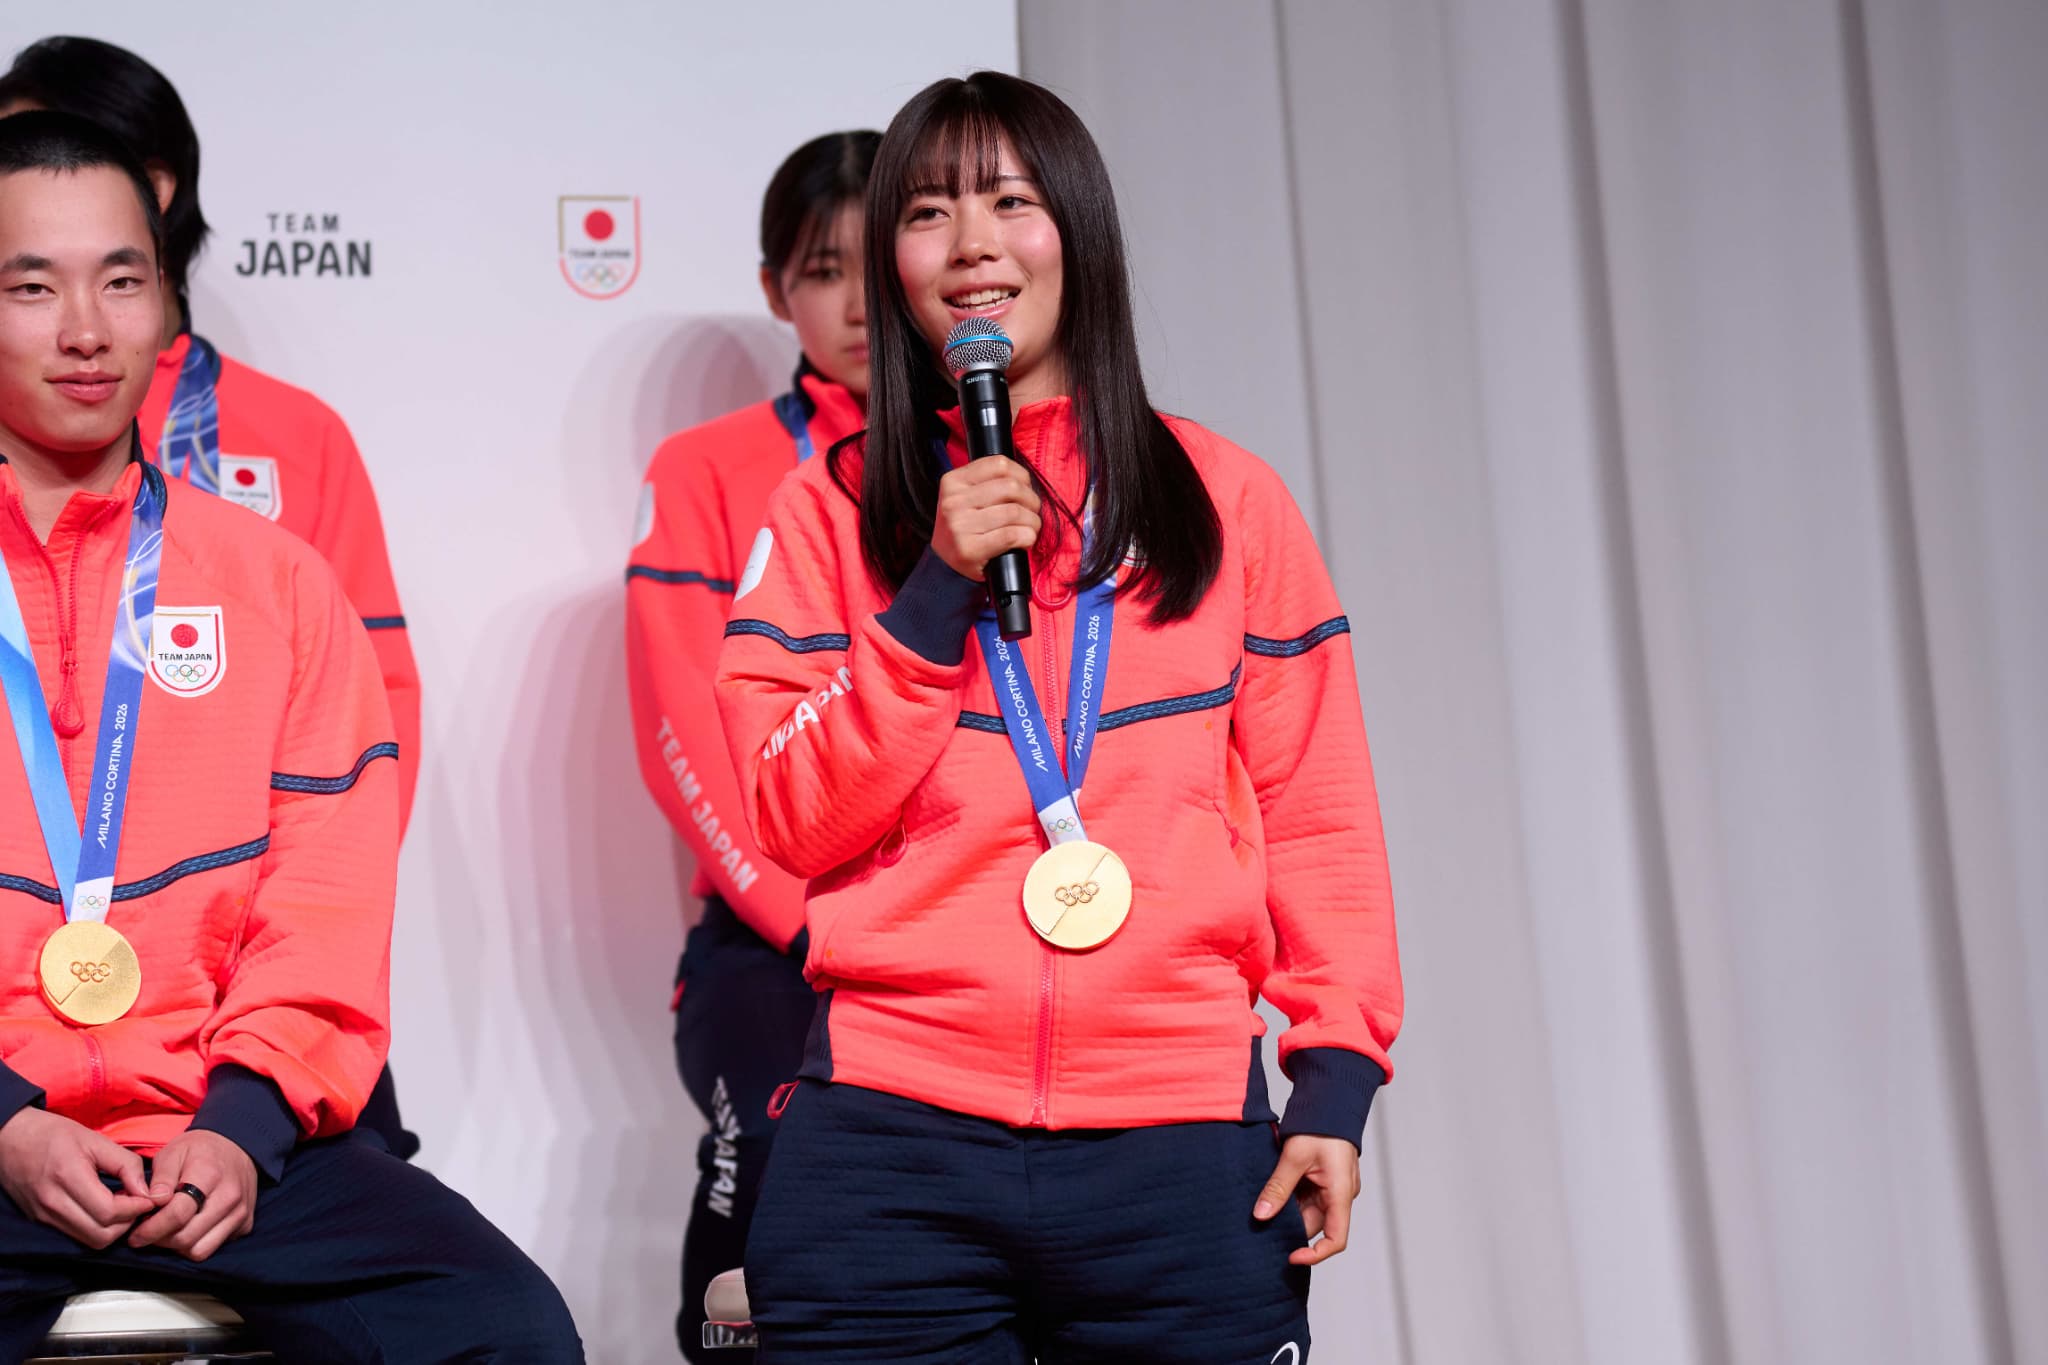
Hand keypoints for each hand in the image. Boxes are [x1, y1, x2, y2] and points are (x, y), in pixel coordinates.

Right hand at [0, 1105, 154, 1247]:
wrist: (9, 1138)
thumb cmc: (54, 1134)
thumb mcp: (95, 1140)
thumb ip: (125, 1164)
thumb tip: (147, 1191)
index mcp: (68, 1177)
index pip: (109, 1212)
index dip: (136, 1209)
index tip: (149, 1198)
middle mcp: (53, 1203)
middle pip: (101, 1235)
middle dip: (127, 1223)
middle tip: (137, 1202)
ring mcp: (44, 1216)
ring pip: (89, 1241)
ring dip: (112, 1229)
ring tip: (121, 1204)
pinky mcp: (40, 1221)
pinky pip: (76, 1235)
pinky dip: (96, 1227)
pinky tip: (103, 1207)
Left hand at [128, 1129, 256, 1260]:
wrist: (238, 1147)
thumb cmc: (200, 1150)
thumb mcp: (173, 1152)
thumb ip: (160, 1179)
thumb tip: (152, 1203)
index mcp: (209, 1175)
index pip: (177, 1215)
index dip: (151, 1230)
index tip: (135, 1235)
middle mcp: (230, 1197)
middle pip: (186, 1238)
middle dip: (160, 1240)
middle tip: (147, 1232)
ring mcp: (240, 1213)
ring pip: (200, 1251)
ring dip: (177, 1247)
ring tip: (167, 1231)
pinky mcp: (246, 1224)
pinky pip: (213, 1247)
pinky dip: (195, 1244)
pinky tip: (187, 1228)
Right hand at [932, 458, 1040, 578]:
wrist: (945, 565)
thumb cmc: (965, 527)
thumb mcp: (966, 496)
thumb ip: (989, 481)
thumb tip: (1024, 478)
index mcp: (952, 481)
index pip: (999, 464)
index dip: (1021, 475)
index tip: (1025, 488)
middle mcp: (953, 502)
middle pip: (1011, 487)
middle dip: (1031, 500)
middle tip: (1032, 511)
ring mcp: (959, 526)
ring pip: (1014, 512)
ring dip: (1032, 522)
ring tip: (1029, 528)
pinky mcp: (969, 550)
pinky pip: (1011, 535)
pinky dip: (1027, 537)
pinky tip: (1024, 540)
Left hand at [1254, 1133, 1361, 1265]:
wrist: (1331, 1100)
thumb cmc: (1320, 1125)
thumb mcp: (1294, 1157)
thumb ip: (1278, 1187)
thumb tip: (1261, 1215)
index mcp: (1340, 1193)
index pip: (1335, 1239)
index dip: (1314, 1255)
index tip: (1290, 1257)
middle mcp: (1339, 1195)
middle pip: (1315, 1225)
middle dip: (1289, 1226)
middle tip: (1262, 1222)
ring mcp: (1332, 1188)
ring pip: (1307, 1211)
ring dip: (1288, 1210)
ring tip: (1265, 1202)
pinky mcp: (1323, 1180)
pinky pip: (1306, 1197)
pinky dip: (1290, 1198)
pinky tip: (1272, 1192)